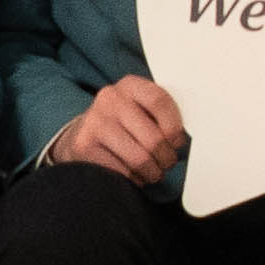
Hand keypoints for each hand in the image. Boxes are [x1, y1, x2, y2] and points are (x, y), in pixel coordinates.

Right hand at [48, 76, 190, 187]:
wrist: (82, 135)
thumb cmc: (124, 125)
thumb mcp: (142, 111)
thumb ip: (163, 117)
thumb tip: (182, 139)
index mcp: (130, 85)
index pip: (160, 101)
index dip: (174, 127)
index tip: (177, 142)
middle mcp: (110, 98)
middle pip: (153, 137)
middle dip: (166, 158)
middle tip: (166, 163)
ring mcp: (95, 122)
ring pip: (140, 159)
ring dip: (152, 172)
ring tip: (152, 172)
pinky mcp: (84, 146)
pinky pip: (122, 172)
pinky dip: (134, 179)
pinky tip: (133, 174)